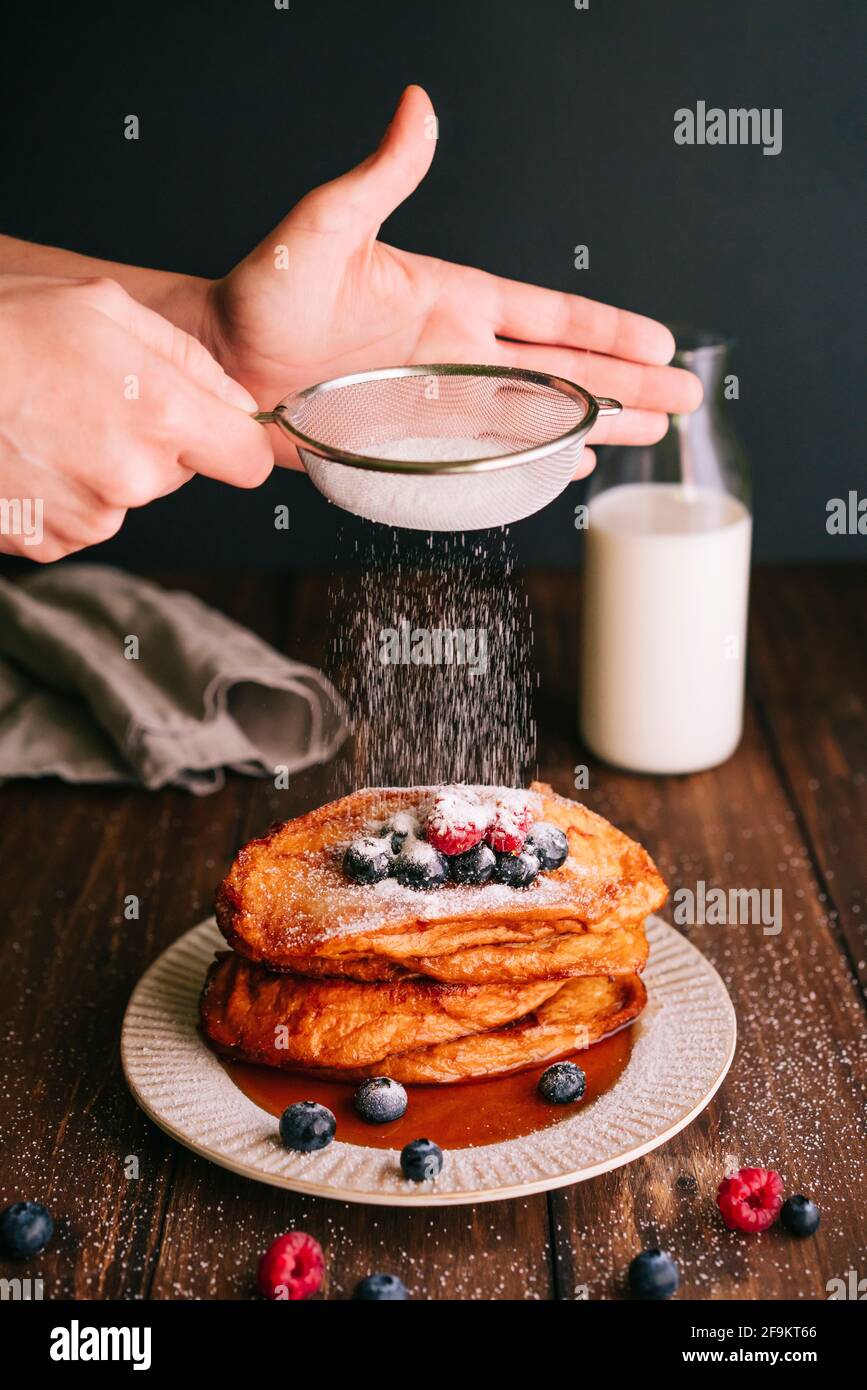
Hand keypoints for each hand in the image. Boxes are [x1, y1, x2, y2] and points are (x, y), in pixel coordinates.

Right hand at [0, 274, 272, 560]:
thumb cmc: (3, 331)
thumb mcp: (103, 306)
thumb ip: (188, 358)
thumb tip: (238, 401)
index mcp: (158, 415)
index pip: (248, 462)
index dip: (232, 440)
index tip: (212, 425)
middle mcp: (131, 479)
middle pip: (181, 474)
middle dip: (156, 440)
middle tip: (95, 397)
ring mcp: (88, 519)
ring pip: (129, 495)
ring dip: (105, 465)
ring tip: (49, 419)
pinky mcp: (50, 544)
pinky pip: (84, 518)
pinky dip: (65, 491)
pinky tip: (29, 452)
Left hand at [204, 85, 701, 470]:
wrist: (218, 361)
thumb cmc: (262, 293)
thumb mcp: (321, 229)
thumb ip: (377, 179)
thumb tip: (416, 109)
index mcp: (450, 299)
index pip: (547, 315)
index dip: (605, 330)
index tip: (659, 342)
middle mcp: (457, 351)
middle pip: (562, 372)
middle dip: (627, 387)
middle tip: (685, 401)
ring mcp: (440, 400)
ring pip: (537, 417)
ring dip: (595, 429)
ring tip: (650, 438)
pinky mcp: (415, 440)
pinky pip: (490, 455)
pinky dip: (533, 464)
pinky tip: (567, 472)